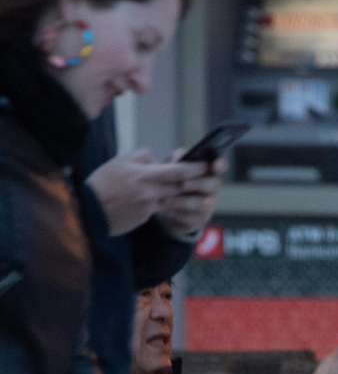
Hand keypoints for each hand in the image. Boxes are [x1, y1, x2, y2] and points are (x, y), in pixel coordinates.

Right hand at [85, 149, 199, 236]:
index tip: (205, 165)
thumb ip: (141, 157)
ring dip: (190, 198)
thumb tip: (157, 157)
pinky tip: (181, 205)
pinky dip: (173, 206)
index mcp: (144, 173)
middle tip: (210, 180)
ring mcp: (150, 204)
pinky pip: (164, 209)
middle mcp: (150, 189)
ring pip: (176, 199)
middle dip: (198, 183)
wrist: (89, 208)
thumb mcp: (119, 162)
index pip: (177, 170)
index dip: (194, 168)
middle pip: (181, 186)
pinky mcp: (147, 216)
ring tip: (203, 196)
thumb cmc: (103, 182)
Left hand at [156, 155, 226, 240]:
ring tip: (165, 200)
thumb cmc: (171, 181)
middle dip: (199, 183)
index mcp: (207, 172)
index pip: (220, 166)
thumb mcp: (171, 166)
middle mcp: (211, 188)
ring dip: (182, 201)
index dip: (220, 165)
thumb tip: (179, 158)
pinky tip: (165, 210)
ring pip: (201, 203)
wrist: (166, 207)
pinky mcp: (199, 220)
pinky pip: (190, 217)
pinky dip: (176, 213)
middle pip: (215, 185)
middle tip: (183, 184)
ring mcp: (208, 205)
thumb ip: (176, 159)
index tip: (215, 165)